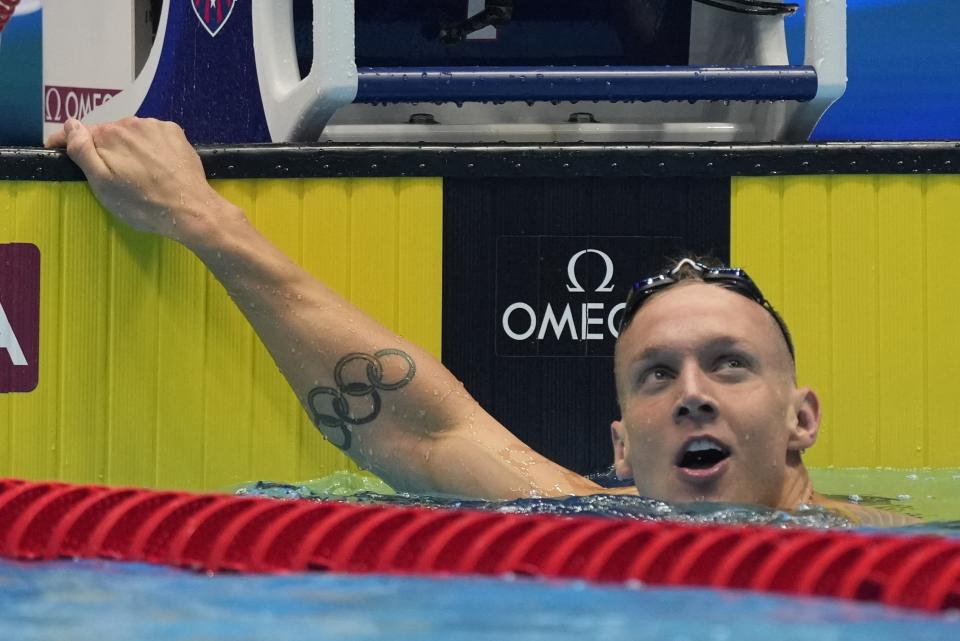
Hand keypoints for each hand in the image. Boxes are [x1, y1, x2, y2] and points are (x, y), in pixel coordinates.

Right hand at [45, 117, 224, 242]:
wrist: (190, 210)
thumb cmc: (143, 204)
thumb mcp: (102, 184)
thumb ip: (82, 151)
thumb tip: (69, 125)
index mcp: (107, 135)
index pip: (78, 132)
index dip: (67, 142)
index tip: (60, 150)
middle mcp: (130, 123)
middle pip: (108, 134)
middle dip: (106, 151)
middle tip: (117, 178)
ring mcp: (155, 126)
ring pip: (132, 134)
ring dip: (130, 149)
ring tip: (141, 175)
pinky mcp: (175, 133)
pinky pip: (154, 136)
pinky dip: (151, 148)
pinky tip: (158, 168)